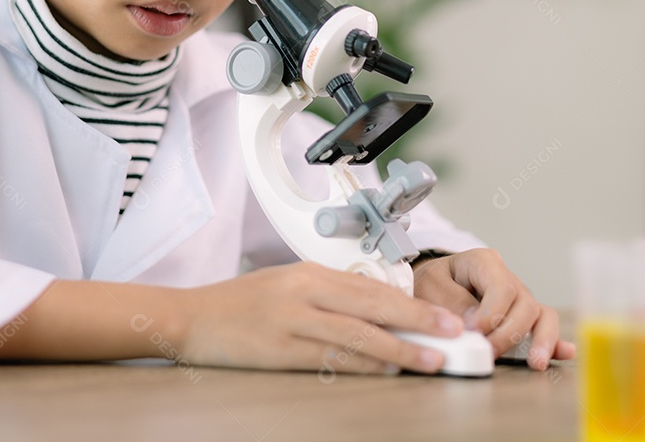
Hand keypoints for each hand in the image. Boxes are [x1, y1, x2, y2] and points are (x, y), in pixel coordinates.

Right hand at [178, 261, 465, 374]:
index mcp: (309, 273)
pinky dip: (363, 365)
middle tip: (452, 332)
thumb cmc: (239, 304)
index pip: (372, 287)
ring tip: (431, 359)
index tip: (442, 315)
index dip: (411, 303)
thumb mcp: (287, 285)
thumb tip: (375, 312)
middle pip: (372, 306)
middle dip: (418, 321)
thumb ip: (327, 294)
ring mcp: (292, 321)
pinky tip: (385, 371)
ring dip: (400, 349)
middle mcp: (304, 292)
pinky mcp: (280, 349)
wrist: (191, 318)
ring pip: (358, 334)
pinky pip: (331, 359)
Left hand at [412, 249, 576, 369]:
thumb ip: (451, 302)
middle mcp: (507, 278)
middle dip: (509, 333)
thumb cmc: (430, 283)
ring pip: (541, 314)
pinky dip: (553, 341)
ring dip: (540, 340)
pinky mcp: (521, 316)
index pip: (501, 287)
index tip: (473, 331)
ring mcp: (517, 297)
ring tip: (535, 362)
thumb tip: (473, 326)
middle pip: (524, 304)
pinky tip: (563, 352)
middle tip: (489, 352)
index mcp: (483, 262)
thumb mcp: (430, 286)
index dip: (492, 314)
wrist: (429, 286)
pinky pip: (543, 325)